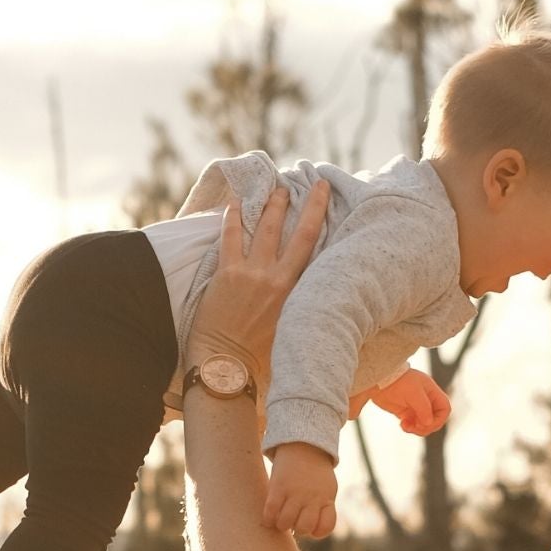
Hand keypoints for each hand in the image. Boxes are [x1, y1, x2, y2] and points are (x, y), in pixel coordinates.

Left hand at [184, 175, 334, 389]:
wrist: (227, 365)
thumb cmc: (258, 356)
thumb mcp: (289, 327)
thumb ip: (296, 303)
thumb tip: (310, 290)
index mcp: (295, 292)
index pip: (311, 245)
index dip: (318, 214)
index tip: (322, 193)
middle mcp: (276, 278)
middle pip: (293, 231)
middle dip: (299, 203)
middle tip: (301, 184)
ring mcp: (251, 273)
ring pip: (264, 228)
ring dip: (270, 205)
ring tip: (274, 189)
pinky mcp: (227, 273)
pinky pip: (231, 237)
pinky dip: (233, 217)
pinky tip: (235, 202)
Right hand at [265, 443, 337, 537]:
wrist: (304, 446)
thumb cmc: (315, 474)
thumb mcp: (327, 489)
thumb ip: (323, 508)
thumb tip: (313, 532)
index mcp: (326, 499)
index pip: (326, 526)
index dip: (317, 532)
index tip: (312, 526)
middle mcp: (312, 497)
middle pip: (304, 527)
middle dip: (297, 529)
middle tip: (294, 520)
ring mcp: (295, 492)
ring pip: (285, 522)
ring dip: (281, 525)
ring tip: (280, 519)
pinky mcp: (278, 487)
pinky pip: (271, 511)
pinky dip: (268, 519)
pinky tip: (269, 518)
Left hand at [365, 368, 451, 436]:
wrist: (379, 380)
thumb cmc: (398, 382)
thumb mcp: (414, 393)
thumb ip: (424, 409)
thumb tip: (429, 423)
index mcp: (432, 392)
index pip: (444, 409)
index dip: (440, 419)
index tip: (428, 423)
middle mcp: (426, 400)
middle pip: (435, 419)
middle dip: (427, 427)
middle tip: (415, 427)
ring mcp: (416, 407)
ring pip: (424, 425)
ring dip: (417, 429)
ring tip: (407, 426)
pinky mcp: (405, 413)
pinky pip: (413, 425)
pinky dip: (409, 428)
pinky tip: (402, 424)